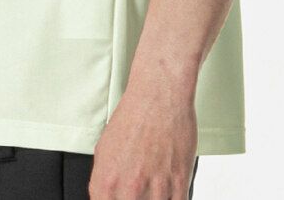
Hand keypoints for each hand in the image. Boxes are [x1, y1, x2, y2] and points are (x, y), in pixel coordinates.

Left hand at [88, 75, 197, 198]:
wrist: (158, 94)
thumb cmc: (133, 116)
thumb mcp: (104, 149)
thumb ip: (104, 181)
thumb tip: (106, 197)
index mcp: (106, 181)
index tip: (121, 198)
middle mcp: (129, 188)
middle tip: (138, 192)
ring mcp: (155, 187)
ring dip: (154, 199)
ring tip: (154, 188)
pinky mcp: (179, 181)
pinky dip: (172, 199)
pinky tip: (168, 192)